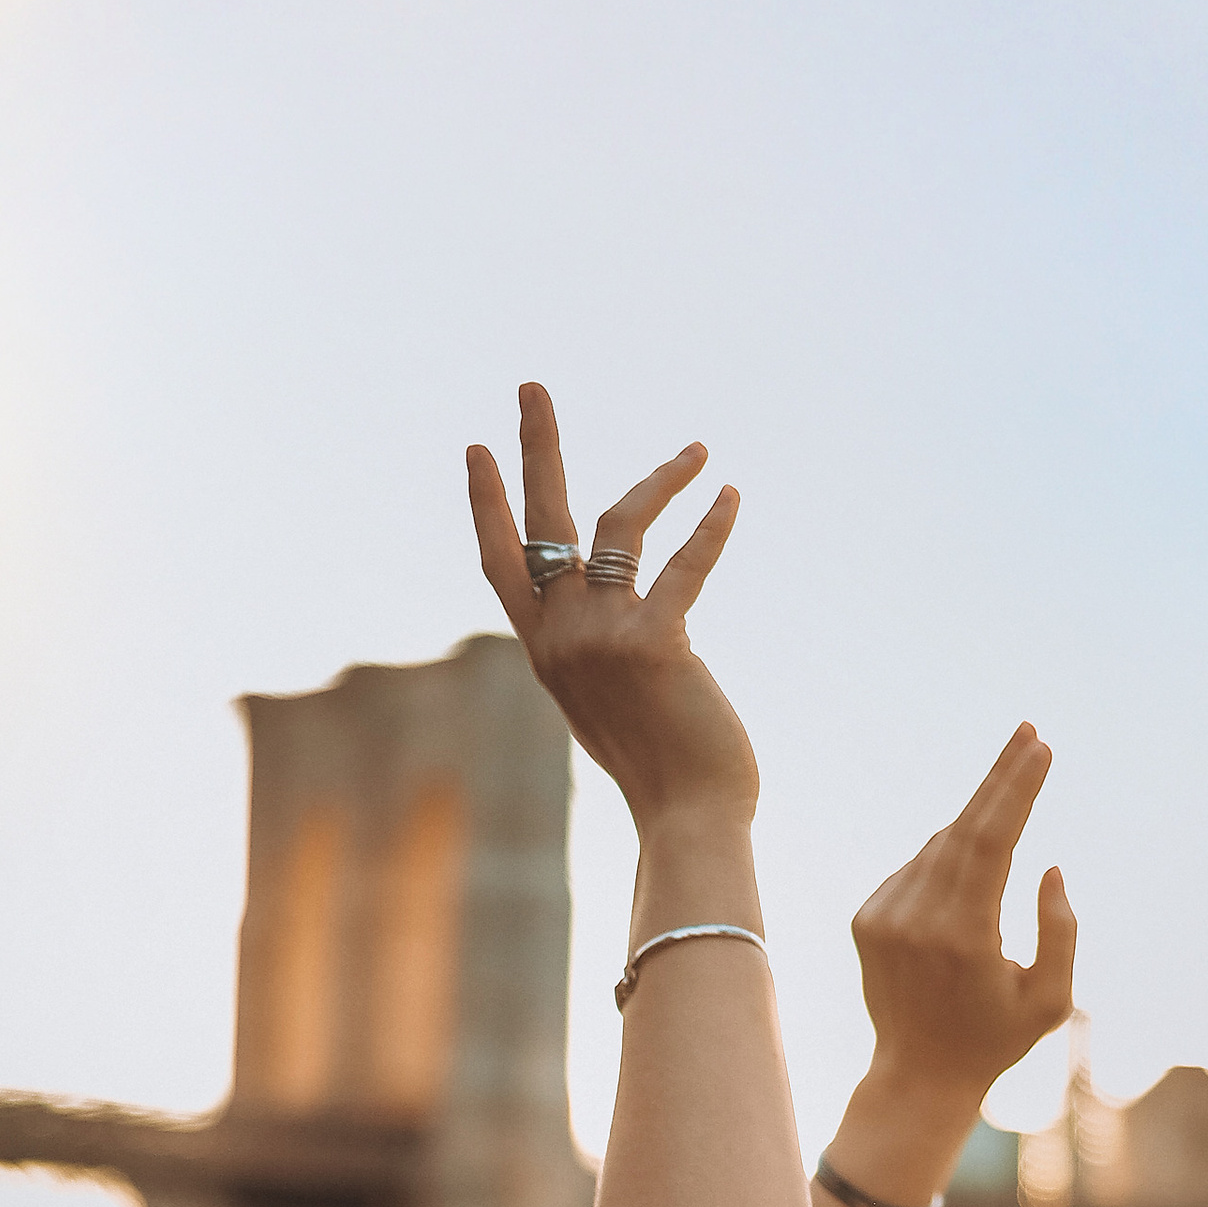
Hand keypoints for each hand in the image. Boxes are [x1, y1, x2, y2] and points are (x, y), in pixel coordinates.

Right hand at [468, 383, 755, 838]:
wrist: (687, 819)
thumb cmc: (662, 771)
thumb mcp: (609, 708)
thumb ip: (596, 660)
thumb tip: (618, 628)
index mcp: (545, 652)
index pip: (502, 564)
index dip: (488, 504)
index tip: (478, 449)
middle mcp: (562, 637)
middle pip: (540, 522)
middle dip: (536, 447)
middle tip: (532, 387)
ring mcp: (603, 638)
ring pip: (619, 525)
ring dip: (659, 479)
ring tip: (698, 451)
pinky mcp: (655, 643)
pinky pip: (684, 564)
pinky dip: (710, 526)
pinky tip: (729, 495)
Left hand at [850, 726, 1078, 1126]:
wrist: (917, 1075)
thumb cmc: (997, 1039)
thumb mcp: (1051, 1000)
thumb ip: (1060, 930)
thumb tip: (1046, 866)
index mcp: (964, 937)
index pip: (992, 841)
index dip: (1016, 788)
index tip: (1040, 747)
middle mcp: (916, 919)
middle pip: (962, 826)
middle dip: (999, 777)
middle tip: (1027, 733)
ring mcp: (883, 916)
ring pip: (938, 846)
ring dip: (976, 824)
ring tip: (1009, 806)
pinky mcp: (866, 918)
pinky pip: (916, 869)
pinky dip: (946, 860)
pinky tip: (967, 885)